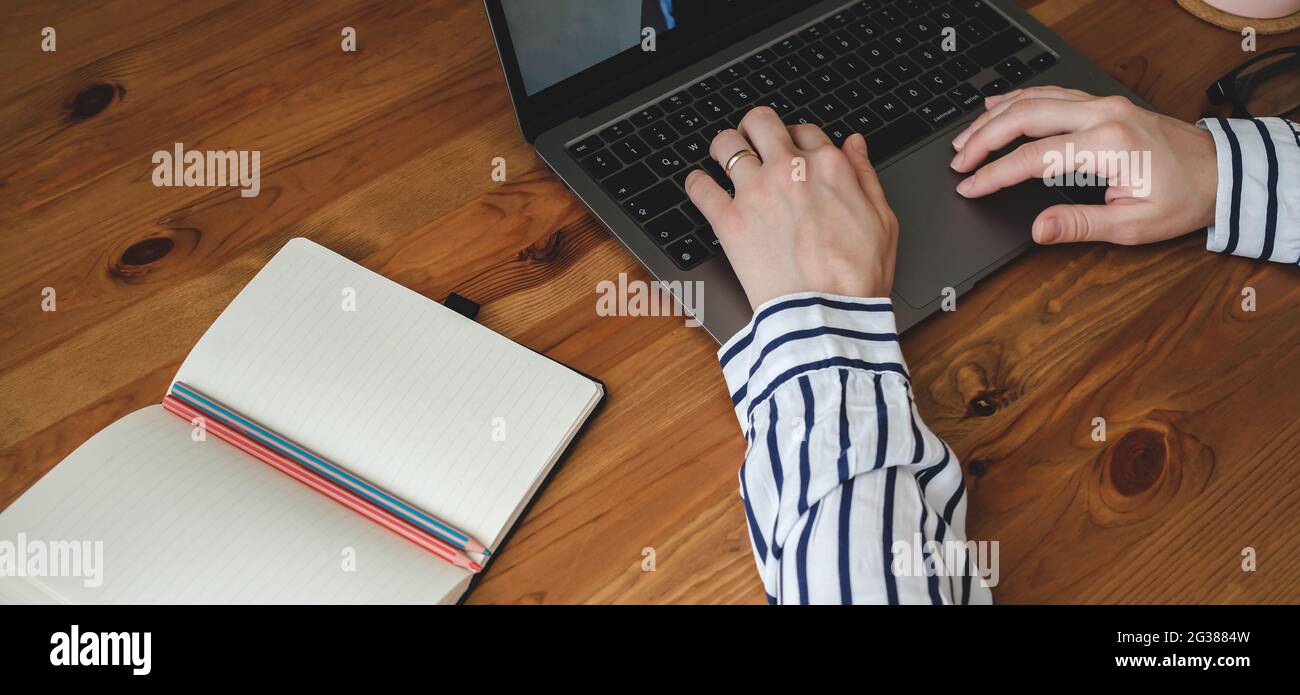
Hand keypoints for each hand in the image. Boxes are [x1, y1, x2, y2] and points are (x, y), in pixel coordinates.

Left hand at [685, 106, 898, 309]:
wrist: (828, 314)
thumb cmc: (858, 277)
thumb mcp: (882, 220)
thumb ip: (865, 176)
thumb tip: (854, 146)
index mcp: (829, 167)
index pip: (805, 130)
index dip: (797, 139)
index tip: (791, 151)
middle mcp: (789, 170)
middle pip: (761, 122)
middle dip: (755, 129)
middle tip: (752, 142)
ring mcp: (756, 192)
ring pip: (726, 144)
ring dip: (725, 148)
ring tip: (724, 159)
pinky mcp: (730, 220)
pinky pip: (700, 187)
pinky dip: (697, 183)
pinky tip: (701, 185)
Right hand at [949, 86, 1218, 245]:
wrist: (1221, 172)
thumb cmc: (1183, 198)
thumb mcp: (1133, 225)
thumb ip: (1079, 224)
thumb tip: (1036, 229)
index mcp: (1109, 145)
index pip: (1033, 157)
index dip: (993, 174)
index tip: (968, 188)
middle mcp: (1104, 114)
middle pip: (1026, 116)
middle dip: (983, 138)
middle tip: (957, 161)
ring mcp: (1104, 104)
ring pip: (1036, 98)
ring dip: (995, 116)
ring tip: (965, 137)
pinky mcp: (1105, 104)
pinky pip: (1053, 93)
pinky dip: (1019, 99)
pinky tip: (998, 106)